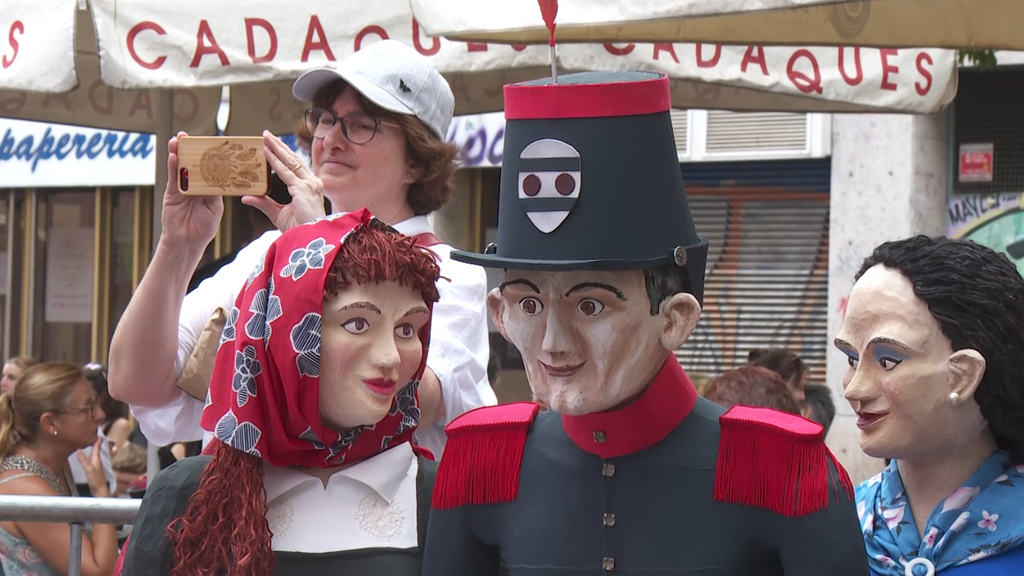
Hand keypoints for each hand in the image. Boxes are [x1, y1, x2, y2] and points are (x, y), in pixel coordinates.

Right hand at [76, 438, 109, 496]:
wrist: (99, 491)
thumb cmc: (96, 480)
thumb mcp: (89, 469)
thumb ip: (84, 460)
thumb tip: (78, 450)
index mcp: (97, 460)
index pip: (97, 448)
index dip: (98, 441)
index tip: (99, 434)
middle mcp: (97, 462)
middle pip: (96, 451)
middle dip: (95, 444)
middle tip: (94, 437)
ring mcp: (96, 466)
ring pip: (94, 455)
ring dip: (92, 450)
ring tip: (90, 445)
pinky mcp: (93, 471)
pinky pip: (91, 461)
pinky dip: (89, 457)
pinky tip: (87, 458)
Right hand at [158, 131, 223, 253]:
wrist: (187, 243)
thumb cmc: (203, 228)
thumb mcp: (214, 208)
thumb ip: (214, 191)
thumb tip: (217, 174)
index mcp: (209, 187)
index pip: (210, 168)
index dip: (210, 156)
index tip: (212, 143)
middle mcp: (196, 185)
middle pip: (194, 163)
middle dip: (192, 149)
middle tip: (190, 136)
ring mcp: (183, 188)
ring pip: (181, 167)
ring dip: (179, 152)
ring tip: (178, 139)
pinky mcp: (172, 193)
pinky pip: (172, 178)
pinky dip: (172, 166)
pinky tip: (172, 156)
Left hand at [242, 130, 325, 231]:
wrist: (309, 240)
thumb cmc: (299, 229)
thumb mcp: (278, 213)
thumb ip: (263, 202)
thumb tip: (246, 197)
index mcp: (310, 187)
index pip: (295, 166)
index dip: (283, 154)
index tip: (272, 145)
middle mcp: (312, 182)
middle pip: (293, 159)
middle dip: (279, 146)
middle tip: (267, 134)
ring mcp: (309, 184)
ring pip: (290, 161)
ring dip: (276, 147)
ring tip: (265, 137)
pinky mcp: (303, 189)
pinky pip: (285, 172)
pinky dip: (274, 161)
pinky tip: (266, 152)